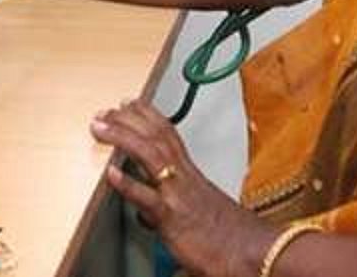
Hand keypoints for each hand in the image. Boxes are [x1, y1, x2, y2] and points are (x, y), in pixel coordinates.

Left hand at [90, 100, 273, 276]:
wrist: (255, 253)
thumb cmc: (231, 238)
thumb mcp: (199, 213)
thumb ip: (172, 209)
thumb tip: (150, 216)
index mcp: (191, 174)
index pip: (168, 134)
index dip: (147, 115)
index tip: (130, 103)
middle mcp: (185, 177)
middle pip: (155, 135)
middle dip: (128, 117)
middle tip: (106, 109)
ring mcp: (178, 195)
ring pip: (149, 154)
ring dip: (122, 136)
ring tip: (100, 126)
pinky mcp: (173, 218)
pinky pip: (147, 198)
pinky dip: (127, 184)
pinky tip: (110, 174)